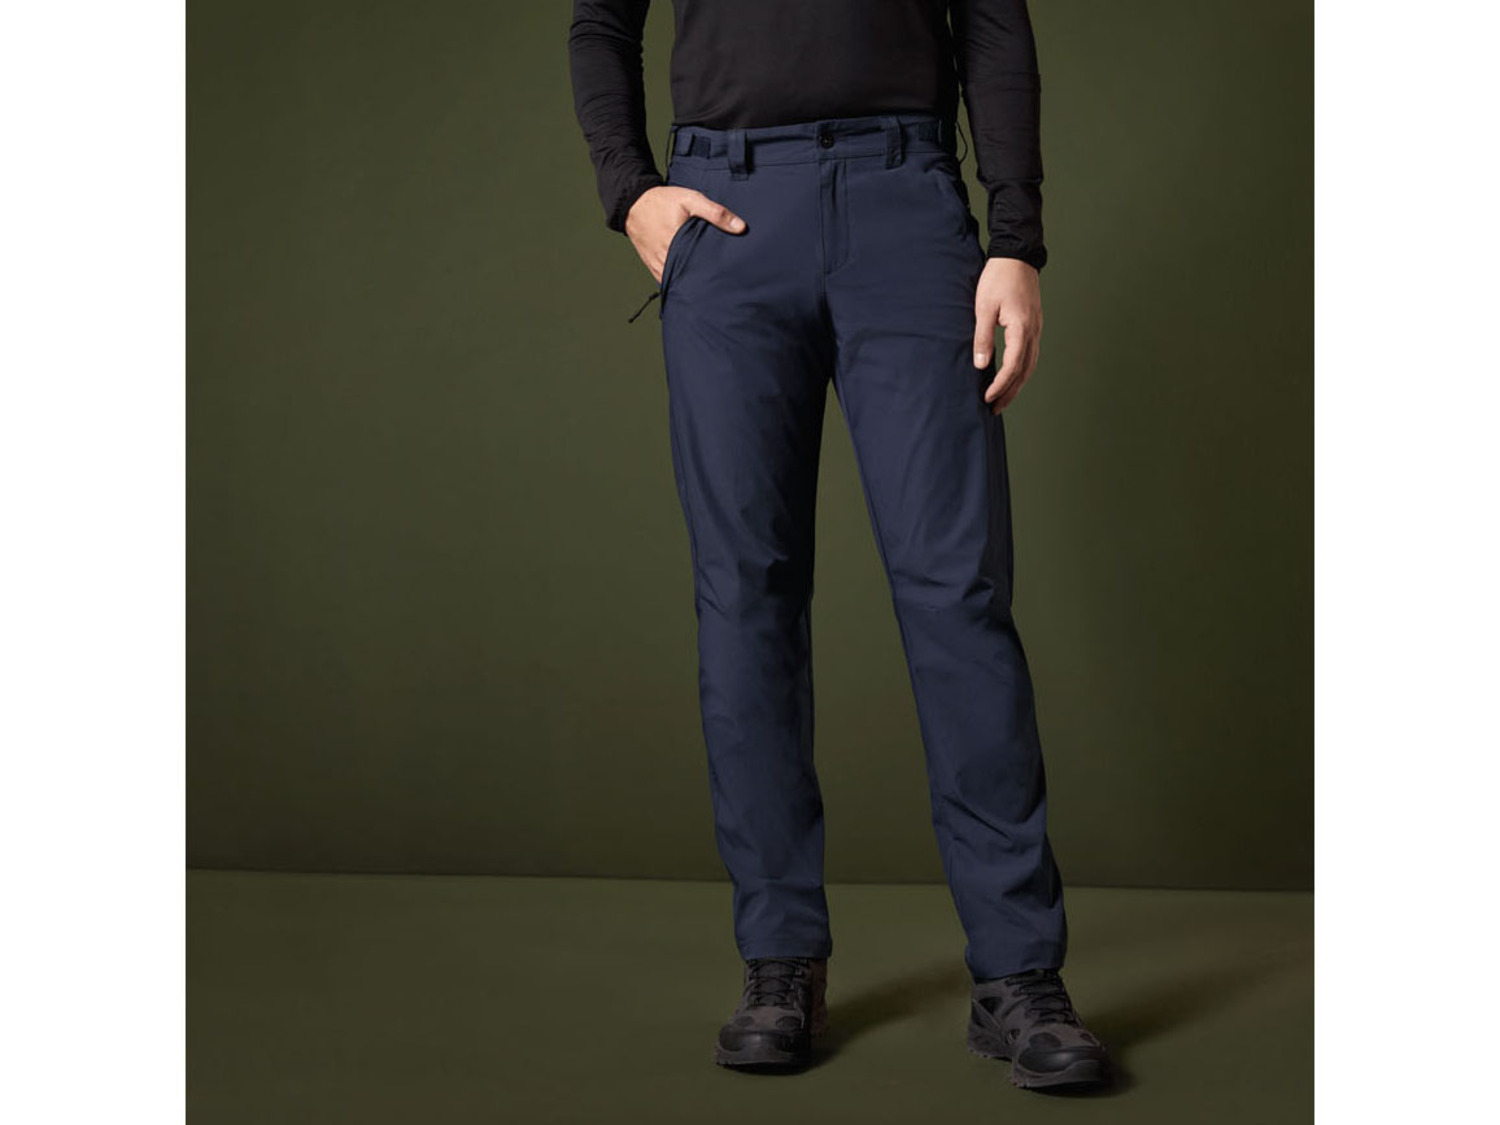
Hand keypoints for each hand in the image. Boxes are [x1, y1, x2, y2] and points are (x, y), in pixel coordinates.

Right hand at [625, 186, 745, 282]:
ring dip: (690, 283)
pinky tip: (689, 282)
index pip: (701, 268)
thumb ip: (716, 213)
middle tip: (722, 285)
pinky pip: (667, 280)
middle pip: (690, 278)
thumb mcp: (692, 200)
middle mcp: (666, 259)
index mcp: (677, 245)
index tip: (728, 278)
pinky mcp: (652, 266)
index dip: (714, 274)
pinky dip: (678, 281)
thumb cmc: (663, 201)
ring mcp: (657, 265)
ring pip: (678, 281)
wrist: (633, 202)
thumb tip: (741, 228)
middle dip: (704, 281)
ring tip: (708, 287)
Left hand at [973, 257, 1042, 413]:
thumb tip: (981, 366)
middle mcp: (1033, 331)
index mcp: (1022, 328)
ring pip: (1030, 365)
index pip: (1013, 366)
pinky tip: (1011, 377)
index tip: (986, 398)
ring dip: (1017, 384)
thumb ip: (982, 337)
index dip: (1000, 386)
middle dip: (1009, 392)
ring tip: (1002, 399)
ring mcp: (1036, 328)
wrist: (1017, 255)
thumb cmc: (998, 278)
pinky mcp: (1034, 325)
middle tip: (994, 409)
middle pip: (1025, 371)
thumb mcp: (984, 307)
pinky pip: (1030, 354)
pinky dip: (1022, 370)